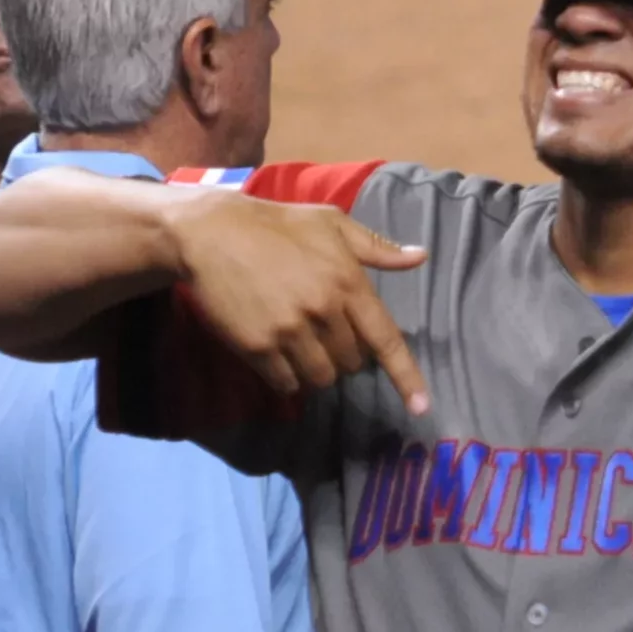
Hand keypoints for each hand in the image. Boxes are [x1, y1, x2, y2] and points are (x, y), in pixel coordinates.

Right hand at [174, 192, 429, 415]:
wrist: (210, 233)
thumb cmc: (276, 226)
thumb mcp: (330, 223)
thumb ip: (376, 248)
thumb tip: (420, 257)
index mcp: (347, 281)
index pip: (386, 339)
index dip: (406, 377)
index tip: (421, 408)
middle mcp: (323, 310)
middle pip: (352, 364)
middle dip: (344, 354)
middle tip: (322, 331)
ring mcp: (289, 331)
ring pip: (322, 378)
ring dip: (317, 369)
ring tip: (300, 342)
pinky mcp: (258, 347)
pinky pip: (287, 383)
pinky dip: (288, 377)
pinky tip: (277, 352)